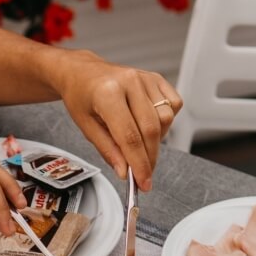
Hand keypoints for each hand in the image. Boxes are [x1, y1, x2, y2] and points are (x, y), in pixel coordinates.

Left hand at [54, 50, 182, 190]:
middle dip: (149, 158)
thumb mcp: (86, 127)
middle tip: (144, 174)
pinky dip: (165, 121)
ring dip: (156, 139)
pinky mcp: (156, 78)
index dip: (139, 164)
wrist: (83, 73)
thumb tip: (124, 171)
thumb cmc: (81, 97)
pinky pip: (173, 105)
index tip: (143, 181)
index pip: (130, 136)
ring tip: (138, 142)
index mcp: (108, 94)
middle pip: (151, 130)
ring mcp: (146, 78)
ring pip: (165, 119)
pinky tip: (148, 125)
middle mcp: (130, 82)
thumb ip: (108, 150)